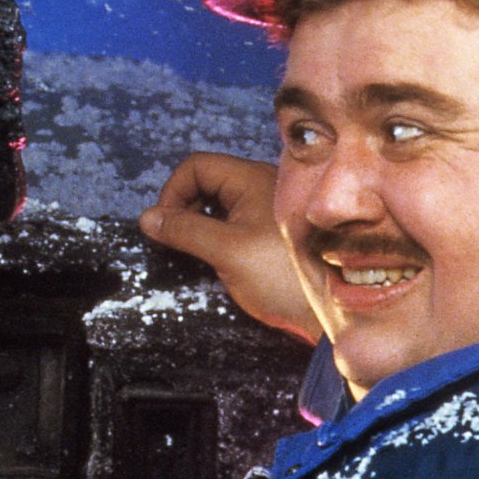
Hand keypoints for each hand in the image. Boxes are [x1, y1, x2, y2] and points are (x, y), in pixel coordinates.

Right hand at [137, 153, 321, 345]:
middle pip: (205, 182)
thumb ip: (185, 230)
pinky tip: (214, 262)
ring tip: (192, 254)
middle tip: (174, 242)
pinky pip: (232, 222)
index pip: (196, 166)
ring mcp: (266, 211)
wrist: (330, 311)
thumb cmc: (284, 277)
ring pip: (217, 204)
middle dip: (182, 208)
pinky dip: (214, 236)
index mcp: (252, 180)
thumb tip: (148, 218)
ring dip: (197, 225)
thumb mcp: (226, 251)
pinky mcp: (268, 234)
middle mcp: (260, 188)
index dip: (172, 192)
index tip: (163, 227)